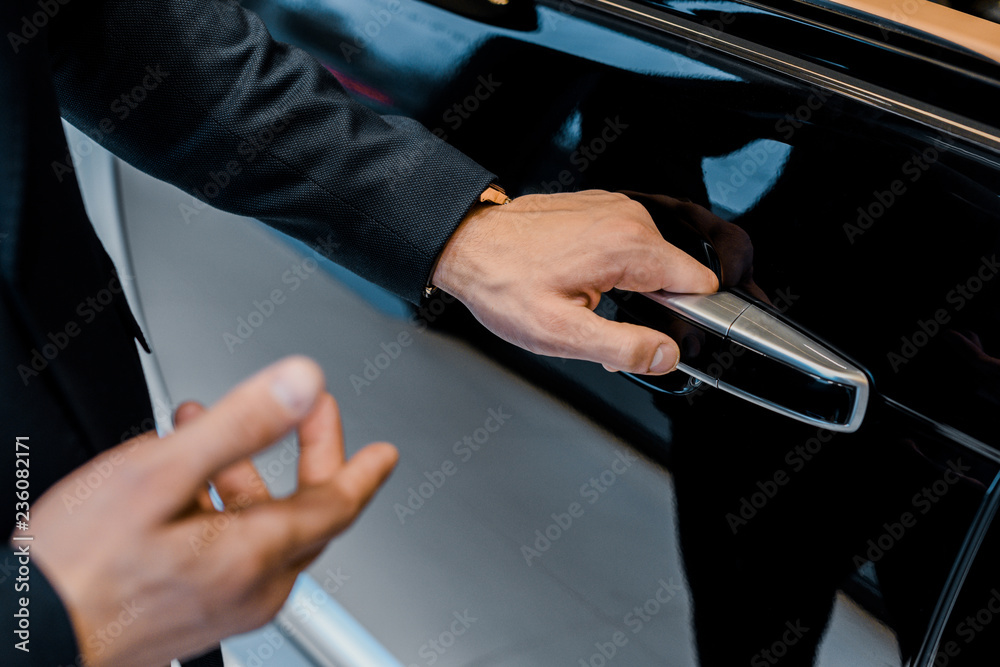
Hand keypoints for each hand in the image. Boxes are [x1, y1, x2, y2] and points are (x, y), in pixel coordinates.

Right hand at [28, 356, 396, 665]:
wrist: (27, 638)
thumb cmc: (79, 568)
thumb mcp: (158, 475)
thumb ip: (239, 424)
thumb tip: (299, 384)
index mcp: (254, 553)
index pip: (337, 505)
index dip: (362, 470)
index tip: (383, 453)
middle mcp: (251, 588)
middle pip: (306, 513)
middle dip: (306, 453)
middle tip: (302, 411)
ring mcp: (226, 606)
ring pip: (266, 529)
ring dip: (249, 473)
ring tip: (211, 431)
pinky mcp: (199, 613)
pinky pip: (235, 551)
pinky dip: (224, 506)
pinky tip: (187, 482)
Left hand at [433, 190, 718, 373]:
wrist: (466, 245)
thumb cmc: (503, 284)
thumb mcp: (562, 333)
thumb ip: (623, 346)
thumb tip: (667, 355)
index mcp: (629, 246)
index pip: (700, 283)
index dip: (686, 316)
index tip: (658, 334)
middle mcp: (627, 218)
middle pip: (675, 274)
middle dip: (651, 309)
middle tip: (600, 326)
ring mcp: (613, 208)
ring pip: (651, 262)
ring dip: (629, 291)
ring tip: (583, 305)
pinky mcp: (598, 208)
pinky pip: (627, 245)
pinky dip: (613, 269)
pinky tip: (578, 283)